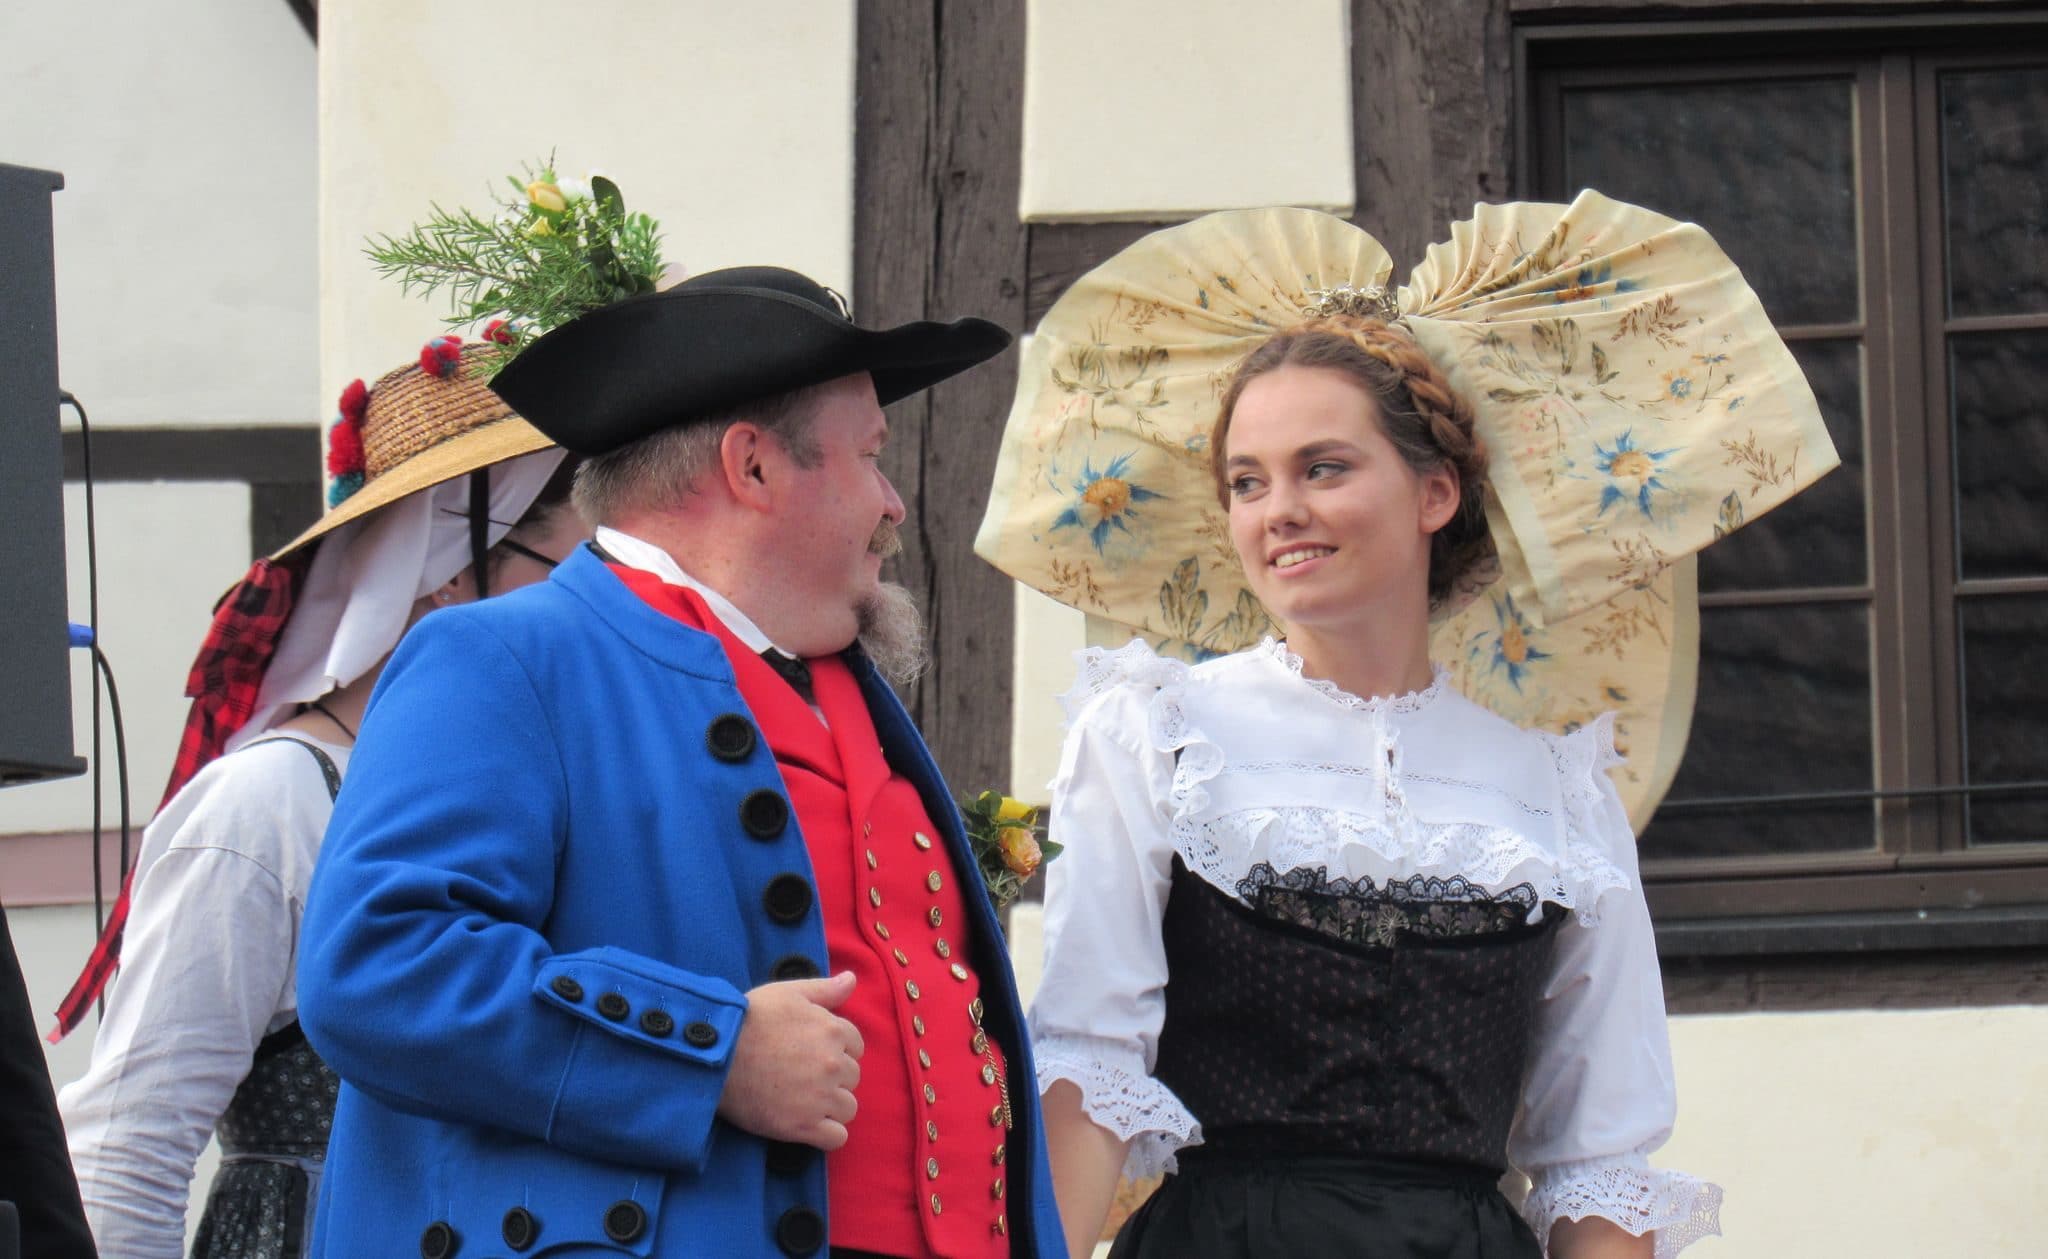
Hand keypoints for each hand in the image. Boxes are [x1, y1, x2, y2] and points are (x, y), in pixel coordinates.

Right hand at [716, 971, 863, 1148]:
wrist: (714, 1056)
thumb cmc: (748, 1019)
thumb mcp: (787, 993)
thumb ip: (824, 989)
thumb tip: (852, 979)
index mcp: (833, 1031)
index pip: (856, 1046)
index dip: (836, 1049)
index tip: (812, 1053)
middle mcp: (833, 1064)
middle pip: (852, 1077)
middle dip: (834, 1077)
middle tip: (802, 1076)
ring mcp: (820, 1097)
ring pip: (848, 1107)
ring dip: (832, 1105)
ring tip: (803, 1100)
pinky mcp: (803, 1127)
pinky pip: (837, 1137)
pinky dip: (827, 1134)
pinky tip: (807, 1123)